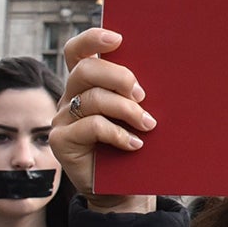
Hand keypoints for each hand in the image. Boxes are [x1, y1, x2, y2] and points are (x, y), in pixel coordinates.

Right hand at [51, 28, 157, 212]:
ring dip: (126, 110)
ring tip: (149, 124)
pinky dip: (117, 133)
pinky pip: (90, 126)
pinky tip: (135, 143)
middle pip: (85, 70)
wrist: (124, 187)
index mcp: (87, 83)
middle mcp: (70, 96)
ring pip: (91, 99)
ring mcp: (63, 118)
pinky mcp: (62, 141)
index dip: (92, 39)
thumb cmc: (136, 143)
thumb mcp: (138, 112)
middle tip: (142, 94)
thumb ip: (137, 92)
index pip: (77, 51)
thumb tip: (166, 68)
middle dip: (118, 77)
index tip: (118, 38)